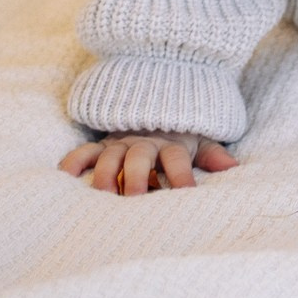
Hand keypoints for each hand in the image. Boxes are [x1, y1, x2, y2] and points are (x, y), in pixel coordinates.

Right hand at [59, 132, 238, 195]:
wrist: (157, 99)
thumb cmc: (181, 132)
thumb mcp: (200, 139)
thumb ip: (212, 154)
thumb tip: (233, 166)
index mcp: (170, 145)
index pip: (177, 160)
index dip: (182, 176)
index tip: (187, 195)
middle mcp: (143, 143)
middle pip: (139, 158)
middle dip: (137, 177)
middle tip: (136, 198)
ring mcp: (120, 142)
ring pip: (110, 156)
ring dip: (106, 173)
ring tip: (102, 193)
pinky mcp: (102, 144)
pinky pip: (85, 151)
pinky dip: (74, 161)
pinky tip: (65, 176)